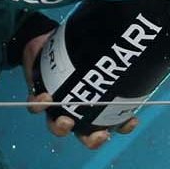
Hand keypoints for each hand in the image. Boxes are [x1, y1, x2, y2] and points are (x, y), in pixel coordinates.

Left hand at [20, 32, 137, 150]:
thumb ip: (109, 39)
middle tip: (99, 133)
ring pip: (58, 128)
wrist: (43, 40)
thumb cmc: (72, 44)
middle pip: (86, 135)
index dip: (123, 126)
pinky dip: (40, 104)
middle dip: (93, 140)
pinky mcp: (36, 97)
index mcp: (93, 103)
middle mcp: (75, 110)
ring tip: (67, 120)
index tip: (132, 120)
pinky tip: (44, 97)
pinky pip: (36, 107)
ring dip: (63, 128)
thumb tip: (134, 28)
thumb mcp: (91, 42)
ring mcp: (55, 106)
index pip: (113, 121)